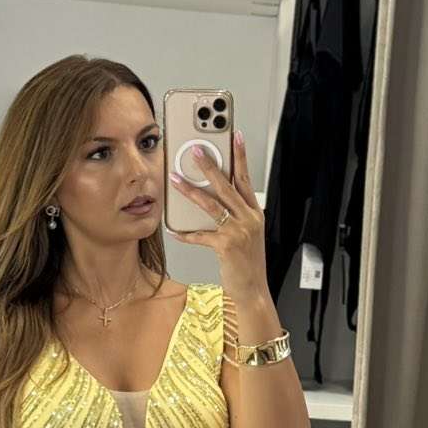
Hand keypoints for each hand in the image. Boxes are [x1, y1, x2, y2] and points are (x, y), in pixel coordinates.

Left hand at [167, 129, 268, 298]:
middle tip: (195, 150)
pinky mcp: (226, 246)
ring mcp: (238, 231)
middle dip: (210, 165)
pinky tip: (174, 230)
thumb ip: (235, 215)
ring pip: (211, 205)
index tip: (235, 137)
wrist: (253, 290)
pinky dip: (186, 234)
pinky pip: (201, 235)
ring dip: (191, 191)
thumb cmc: (247, 263)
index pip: (246, 178)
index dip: (240, 156)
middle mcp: (248, 218)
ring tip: (176, 179)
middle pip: (226, 185)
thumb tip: (214, 199)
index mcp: (254, 213)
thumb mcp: (247, 234)